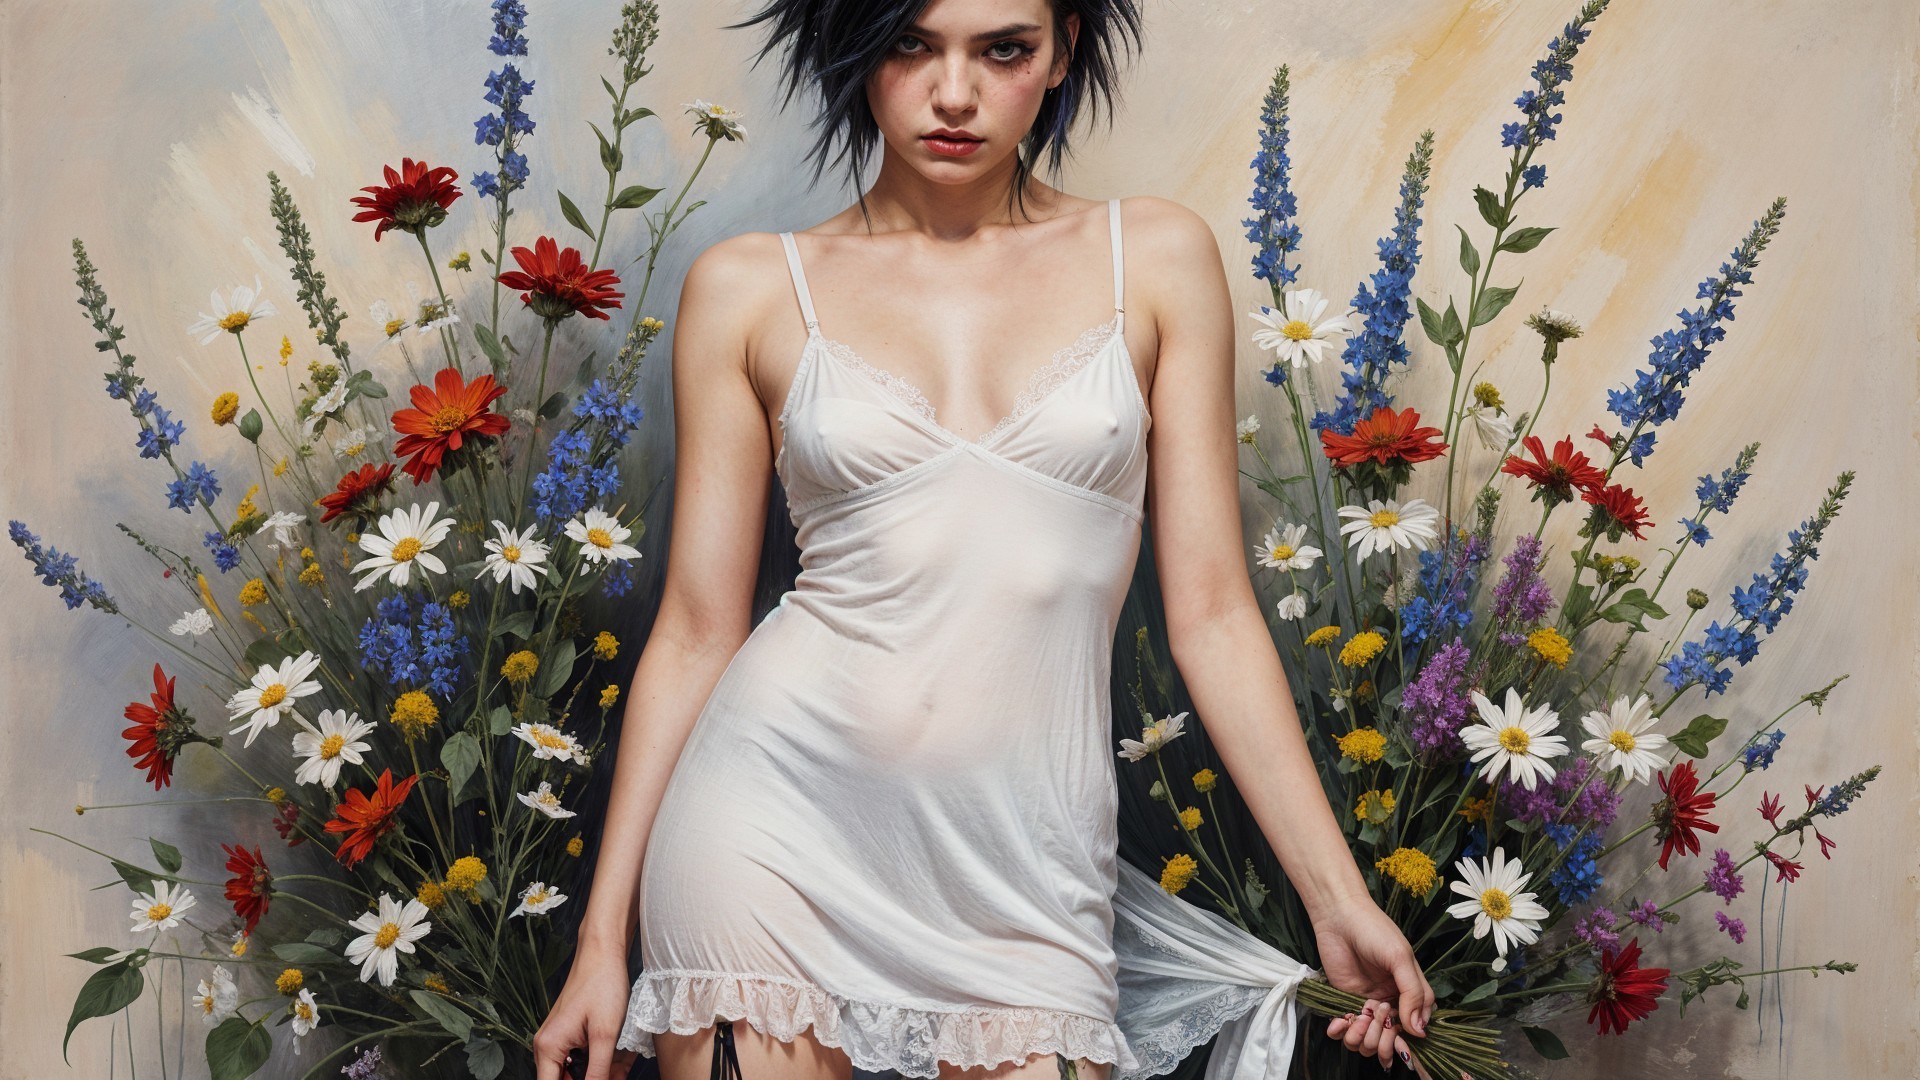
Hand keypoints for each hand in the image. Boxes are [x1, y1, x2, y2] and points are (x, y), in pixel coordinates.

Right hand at [533, 944, 637, 1079]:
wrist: (603, 953)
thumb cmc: (602, 985)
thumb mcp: (605, 1034)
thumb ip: (598, 1071)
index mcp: (548, 1048)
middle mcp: (547, 1046)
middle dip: (596, 1079)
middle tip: (617, 1073)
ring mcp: (558, 1040)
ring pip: (579, 1070)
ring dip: (603, 1070)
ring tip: (623, 1061)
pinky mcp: (570, 1034)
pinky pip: (584, 1056)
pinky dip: (603, 1058)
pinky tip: (621, 1052)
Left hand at [1312, 899, 1433, 1068]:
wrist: (1338, 915)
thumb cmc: (1374, 930)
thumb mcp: (1399, 958)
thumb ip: (1413, 993)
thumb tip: (1420, 1029)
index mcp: (1409, 989)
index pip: (1417, 1022)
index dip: (1410, 1034)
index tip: (1400, 1035)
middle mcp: (1390, 999)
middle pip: (1392, 1036)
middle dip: (1384, 1039)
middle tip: (1375, 1021)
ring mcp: (1366, 1002)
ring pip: (1369, 1037)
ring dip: (1363, 1038)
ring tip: (1356, 1020)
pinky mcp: (1343, 1001)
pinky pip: (1345, 1028)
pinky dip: (1342, 1033)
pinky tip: (1338, 1025)